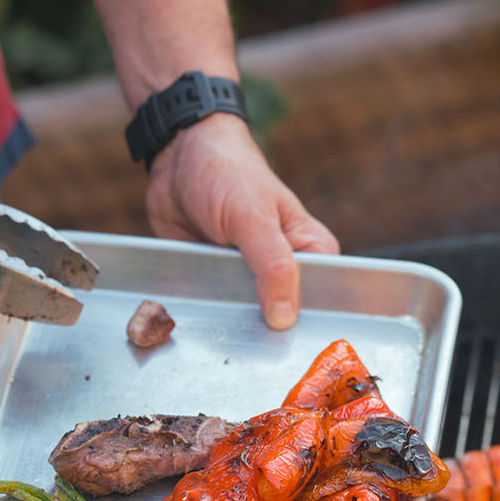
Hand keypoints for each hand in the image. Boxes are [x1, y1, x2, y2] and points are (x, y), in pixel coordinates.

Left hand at [144, 113, 339, 329]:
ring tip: (219, 323)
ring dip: (230, 322)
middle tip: (249, 342)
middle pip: (285, 318)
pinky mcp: (220, 283)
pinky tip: (196, 314)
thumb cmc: (227, 172)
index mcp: (312, 253)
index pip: (322, 302)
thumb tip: (285, 319)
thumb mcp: (253, 218)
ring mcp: (251, 279)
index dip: (305, 324)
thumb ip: (272, 267)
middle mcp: (286, 270)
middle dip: (265, 328)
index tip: (287, 344)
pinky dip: (205, 312)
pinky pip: (216, 310)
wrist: (177, 156)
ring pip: (248, 318)